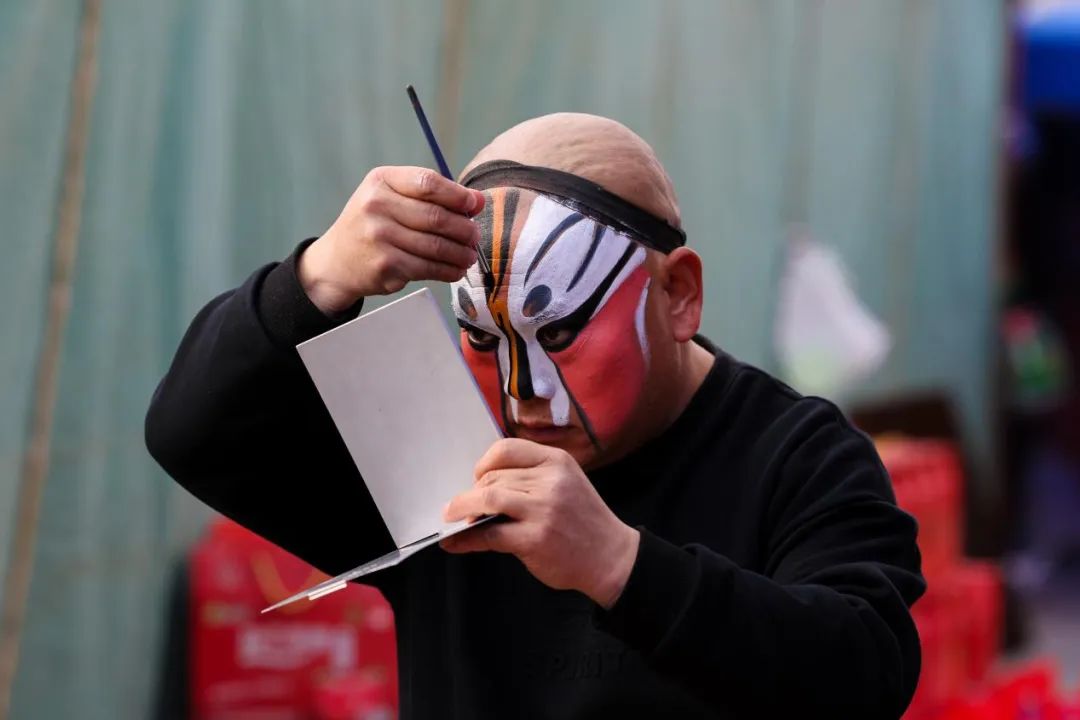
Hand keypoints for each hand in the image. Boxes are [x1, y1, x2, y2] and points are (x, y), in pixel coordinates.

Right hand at [299, 166, 485, 312]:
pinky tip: (456, 270)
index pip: (428, 183)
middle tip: (475, 236)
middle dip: (464, 229)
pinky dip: (448, 270)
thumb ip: (430, 195)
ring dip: (460, 253)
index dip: (458, 195)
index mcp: (381, 181)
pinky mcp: (385, 265)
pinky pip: (428, 268)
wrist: (336, 261)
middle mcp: (376, 206)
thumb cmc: (372, 224)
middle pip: (436, 217)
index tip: (475, 205)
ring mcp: (379, 237)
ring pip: (436, 246)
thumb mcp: (390, 197)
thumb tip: (477, 201)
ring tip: (469, 255)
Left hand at [441, 438, 639, 608]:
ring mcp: (543, 510)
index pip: (506, 449)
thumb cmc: (584, 522)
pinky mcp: (534, 539)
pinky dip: (465, 539)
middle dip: (473, 492)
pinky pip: (489, 533)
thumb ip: (532, 478)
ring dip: (463, 509)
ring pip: (487, 499)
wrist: (612, 557)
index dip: (484, 464)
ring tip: (453, 518)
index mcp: (557, 461)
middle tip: (464, 508)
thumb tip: (482, 485)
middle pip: (493, 477)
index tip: (476, 478)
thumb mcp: (566, 484)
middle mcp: (551, 481)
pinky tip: (455, 543)